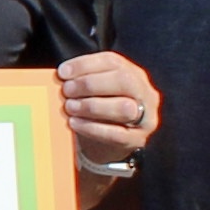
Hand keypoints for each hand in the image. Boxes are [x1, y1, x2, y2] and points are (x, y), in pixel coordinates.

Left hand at [57, 50, 158, 165]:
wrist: (104, 148)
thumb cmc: (96, 114)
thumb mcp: (94, 92)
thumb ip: (83, 81)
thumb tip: (63, 76)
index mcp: (133, 74)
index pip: (112, 61)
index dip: (85, 64)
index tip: (63, 72)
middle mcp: (144, 93)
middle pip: (123, 80)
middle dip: (90, 84)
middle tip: (67, 90)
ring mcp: (146, 117)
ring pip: (124, 108)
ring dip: (92, 106)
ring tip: (70, 107)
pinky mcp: (137, 139)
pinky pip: (116, 134)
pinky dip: (92, 128)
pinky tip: (74, 123)